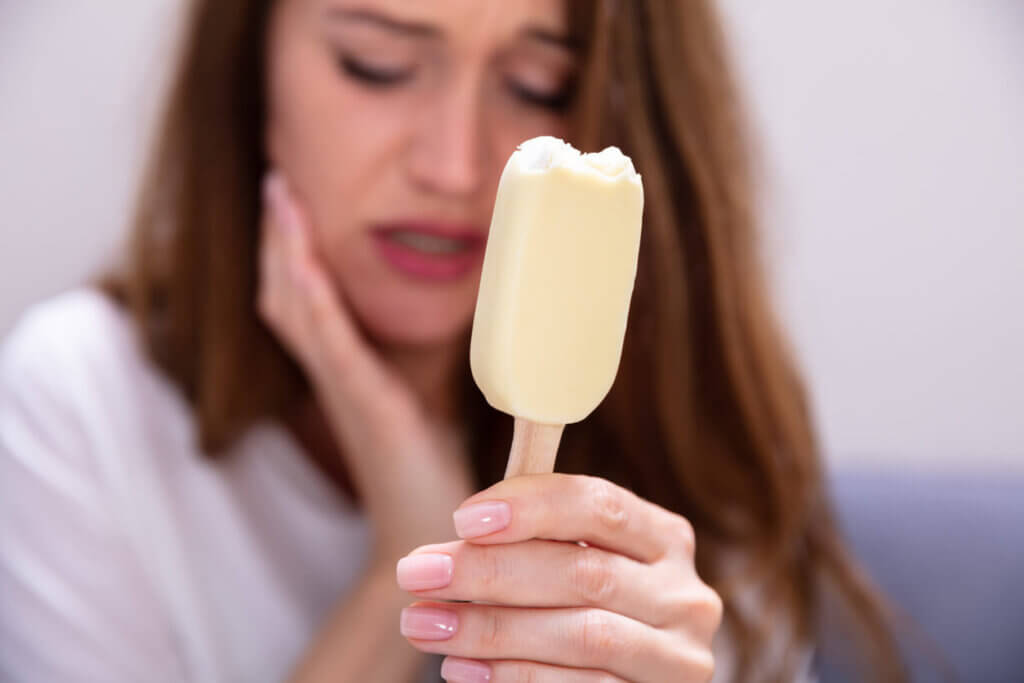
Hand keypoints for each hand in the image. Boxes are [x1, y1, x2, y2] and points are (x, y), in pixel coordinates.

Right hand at [258, 170, 474, 568]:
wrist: (422, 538)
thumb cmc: (424, 470)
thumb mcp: (418, 402)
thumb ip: (412, 365)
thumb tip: (453, 317)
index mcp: (346, 371)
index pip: (305, 300)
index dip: (291, 251)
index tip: (289, 199)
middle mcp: (335, 376)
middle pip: (287, 295)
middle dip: (278, 238)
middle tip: (275, 182)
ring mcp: (345, 390)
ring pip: (300, 310)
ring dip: (288, 253)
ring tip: (281, 201)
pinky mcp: (369, 407)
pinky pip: (334, 347)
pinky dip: (318, 303)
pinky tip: (307, 269)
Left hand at [396, 474, 721, 681]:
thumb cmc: (581, 610)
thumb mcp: (573, 563)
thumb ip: (536, 539)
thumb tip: (459, 533)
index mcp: (664, 538)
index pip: (600, 505)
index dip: (532, 507)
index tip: (462, 519)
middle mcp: (683, 595)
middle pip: (584, 573)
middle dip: (490, 571)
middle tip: (417, 573)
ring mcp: (677, 659)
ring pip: (581, 635)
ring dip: (490, 629)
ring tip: (424, 624)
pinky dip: (514, 678)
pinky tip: (462, 669)